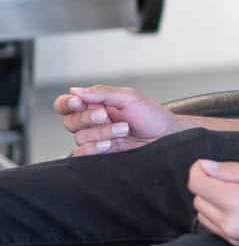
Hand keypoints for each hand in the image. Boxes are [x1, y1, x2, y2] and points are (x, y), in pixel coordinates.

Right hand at [58, 85, 186, 156]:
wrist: (166, 137)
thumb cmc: (152, 116)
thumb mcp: (128, 98)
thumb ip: (101, 93)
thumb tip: (75, 90)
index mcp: (95, 104)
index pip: (66, 104)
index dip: (67, 104)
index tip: (78, 103)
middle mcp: (92, 122)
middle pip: (70, 121)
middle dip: (88, 118)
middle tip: (106, 115)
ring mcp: (96, 139)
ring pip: (79, 137)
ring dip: (101, 132)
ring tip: (122, 129)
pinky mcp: (100, 155)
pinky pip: (82, 154)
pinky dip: (94, 148)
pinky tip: (109, 144)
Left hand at [188, 158, 238, 245]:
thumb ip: (230, 169)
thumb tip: (205, 167)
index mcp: (234, 201)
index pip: (197, 184)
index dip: (198, 170)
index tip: (205, 165)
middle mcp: (228, 222)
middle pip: (198, 200)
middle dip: (206, 185)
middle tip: (228, 177)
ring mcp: (232, 236)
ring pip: (203, 215)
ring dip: (211, 201)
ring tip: (234, 193)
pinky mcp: (237, 244)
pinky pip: (214, 227)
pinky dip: (218, 215)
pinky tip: (237, 207)